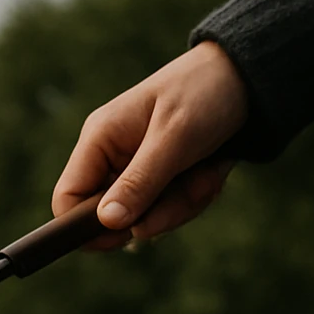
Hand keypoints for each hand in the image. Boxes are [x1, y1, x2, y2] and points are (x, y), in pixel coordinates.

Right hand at [53, 41, 248, 246]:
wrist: (246, 76)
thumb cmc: (205, 94)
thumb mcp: (174, 138)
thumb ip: (140, 182)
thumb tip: (106, 222)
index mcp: (99, 139)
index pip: (67, 199)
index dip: (86, 227)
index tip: (124, 236)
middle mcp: (112, 156)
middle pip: (114, 216)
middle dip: (158, 212)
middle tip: (193, 189)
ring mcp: (136, 169)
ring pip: (147, 216)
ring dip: (183, 203)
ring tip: (208, 172)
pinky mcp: (160, 177)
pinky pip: (169, 208)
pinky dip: (195, 195)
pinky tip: (211, 170)